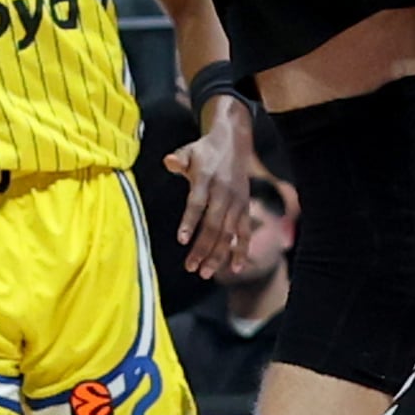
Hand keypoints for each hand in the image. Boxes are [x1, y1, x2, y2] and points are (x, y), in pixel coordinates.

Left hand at [167, 96, 267, 277]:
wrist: (235, 141)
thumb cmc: (205, 150)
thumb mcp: (190, 150)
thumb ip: (179, 159)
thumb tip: (169, 162)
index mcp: (207, 178)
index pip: (198, 203)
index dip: (190, 221)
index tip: (182, 240)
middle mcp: (224, 192)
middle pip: (214, 224)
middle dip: (202, 247)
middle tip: (190, 267)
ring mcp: (237, 202)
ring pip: (229, 232)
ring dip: (218, 254)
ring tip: (205, 272)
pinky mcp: (245, 207)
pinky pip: (245, 232)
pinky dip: (241, 250)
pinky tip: (234, 268)